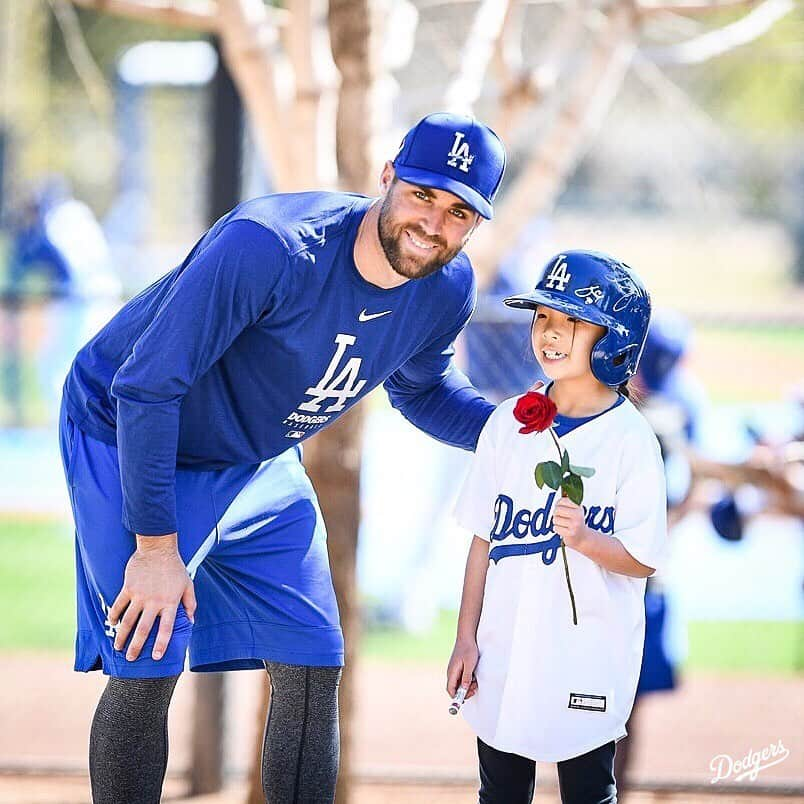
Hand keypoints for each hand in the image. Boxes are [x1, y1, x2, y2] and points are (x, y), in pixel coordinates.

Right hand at [108, 533, 196, 661]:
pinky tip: (112, 624)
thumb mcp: (188, 584)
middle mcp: (154, 602)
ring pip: (127, 621)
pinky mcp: (128, 588)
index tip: (156, 657)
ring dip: (122, 636)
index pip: (166, 628)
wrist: (158, 548)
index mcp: (170, 603)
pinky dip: (114, 616)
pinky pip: (118, 606)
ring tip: (118, 647)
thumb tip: (191, 622)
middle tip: (131, 659)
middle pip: (143, 629)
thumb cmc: (175, 568)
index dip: (161, 644)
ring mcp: (139, 596)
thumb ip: (190, 604)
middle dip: (136, 646)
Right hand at [447, 639, 478, 699]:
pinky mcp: (458, 667)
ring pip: (459, 683)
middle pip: (454, 688)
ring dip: (467, 686)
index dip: (456, 697)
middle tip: (474, 689)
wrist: (466, 637)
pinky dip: (467, 680)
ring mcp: (454, 670)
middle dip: (464, 692)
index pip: (450, 689)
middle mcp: (451, 672)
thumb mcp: (470, 664)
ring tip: (475, 682)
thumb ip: (466, 676)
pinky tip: (473, 677)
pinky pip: (461, 678)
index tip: (465, 699)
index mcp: (452, 672)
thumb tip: (464, 688)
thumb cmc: (468, 649)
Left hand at [552, 496, 588, 549]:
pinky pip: (555, 528)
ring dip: (556, 522)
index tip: (562, 507)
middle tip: (562, 517)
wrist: (582, 537)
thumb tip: (562, 488)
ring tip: (563, 524)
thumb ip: (566, 501)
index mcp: (578, 507)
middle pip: (557, 510)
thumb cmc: (575, 521)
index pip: (561, 501)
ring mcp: (575, 524)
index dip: (558, 504)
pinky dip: (557, 529)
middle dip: (556, 514)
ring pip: (555, 519)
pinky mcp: (571, 533)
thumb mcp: (574, 509)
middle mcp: (578, 515)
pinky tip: (564, 530)